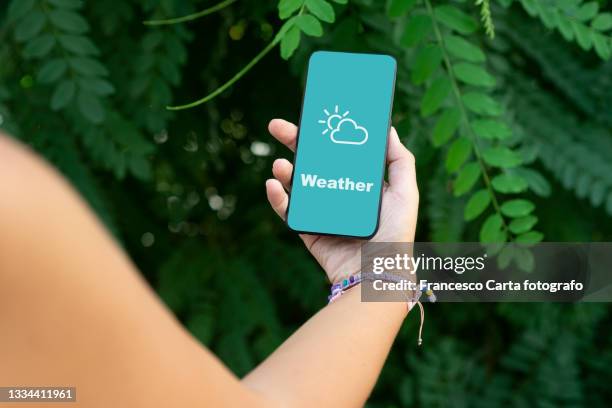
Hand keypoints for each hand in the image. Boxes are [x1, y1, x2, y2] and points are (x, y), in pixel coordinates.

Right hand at [265, 119, 418, 283]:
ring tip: (281, 164)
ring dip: (284, 170)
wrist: (376, 272)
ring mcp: (321, 212)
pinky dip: (277, 198)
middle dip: (294, 143)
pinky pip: (288, 210)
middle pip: (311, 162)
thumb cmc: (395, 233)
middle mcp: (338, 194)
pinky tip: (273, 184)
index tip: (312, 116)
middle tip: (277, 127)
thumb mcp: (405, 191)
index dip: (324, 134)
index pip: (338, 152)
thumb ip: (400, 160)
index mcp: (359, 183)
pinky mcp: (308, 230)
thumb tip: (387, 128)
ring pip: (296, 184)